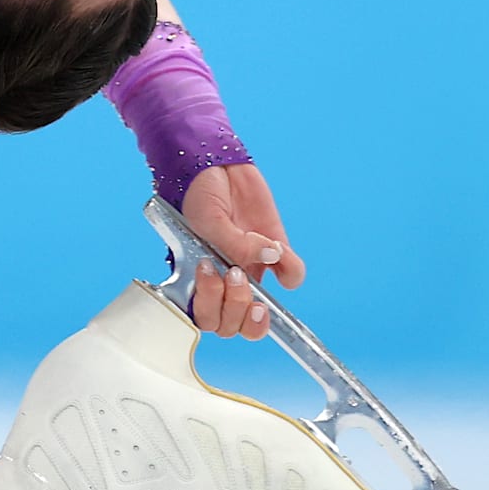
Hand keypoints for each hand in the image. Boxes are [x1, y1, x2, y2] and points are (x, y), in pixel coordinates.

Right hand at [177, 162, 305, 340]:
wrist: (216, 164)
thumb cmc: (199, 194)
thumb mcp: (207, 220)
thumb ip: (233, 245)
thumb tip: (269, 256)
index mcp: (197, 279)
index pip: (206, 318)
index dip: (213, 312)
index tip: (215, 282)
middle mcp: (224, 282)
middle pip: (232, 326)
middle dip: (235, 307)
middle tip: (233, 274)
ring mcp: (250, 270)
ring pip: (259, 315)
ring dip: (259, 301)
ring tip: (255, 262)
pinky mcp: (274, 252)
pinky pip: (290, 275)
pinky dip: (291, 270)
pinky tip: (279, 251)